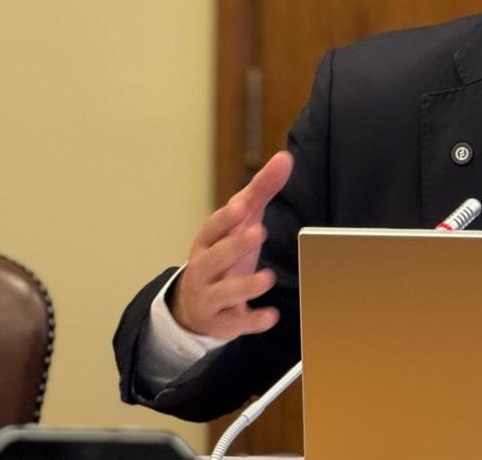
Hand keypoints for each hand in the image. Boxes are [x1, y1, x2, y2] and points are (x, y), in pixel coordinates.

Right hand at [170, 151, 292, 340]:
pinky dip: (252, 321)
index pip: (212, 228)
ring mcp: (210, 298)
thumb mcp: (240, 224)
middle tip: (258, 232)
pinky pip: (235, 323)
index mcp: (208, 243)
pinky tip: (271, 316)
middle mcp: (204, 270)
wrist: (195, 307)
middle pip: (213, 259)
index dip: (225, 219)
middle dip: (234, 246)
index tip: (241, 206)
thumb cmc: (224, 255)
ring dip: (245, 285)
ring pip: (223, 293)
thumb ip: (261, 191)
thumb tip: (285, 158)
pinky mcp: (222, 323)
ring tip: (268, 277)